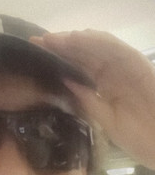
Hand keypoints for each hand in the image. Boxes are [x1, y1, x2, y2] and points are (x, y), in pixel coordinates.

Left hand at [31, 29, 154, 169]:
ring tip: (52, 39)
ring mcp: (126, 67)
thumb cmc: (138, 136)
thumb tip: (63, 80)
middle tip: (37, 41)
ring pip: (98, 47)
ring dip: (75, 40)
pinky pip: (116, 48)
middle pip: (84, 54)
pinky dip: (97, 41)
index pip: (78, 67)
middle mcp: (114, 72)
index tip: (36, 55)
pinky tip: (78, 38)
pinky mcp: (139, 64)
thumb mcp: (104, 119)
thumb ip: (86, 100)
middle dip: (61, 46)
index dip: (58, 59)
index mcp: (104, 85)